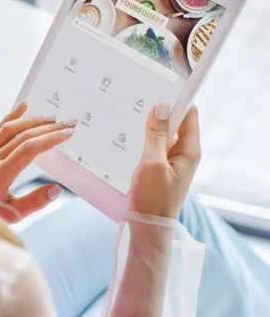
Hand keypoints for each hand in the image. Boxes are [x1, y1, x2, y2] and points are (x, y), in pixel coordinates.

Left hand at [0, 101, 76, 222]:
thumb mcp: (11, 215)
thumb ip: (34, 202)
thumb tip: (56, 189)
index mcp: (0, 174)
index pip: (28, 149)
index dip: (49, 139)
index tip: (67, 133)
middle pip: (23, 136)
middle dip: (48, 128)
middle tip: (69, 122)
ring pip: (10, 129)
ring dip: (32, 121)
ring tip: (51, 118)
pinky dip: (11, 116)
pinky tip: (23, 107)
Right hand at [129, 104, 200, 218]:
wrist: (147, 228)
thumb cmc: (152, 199)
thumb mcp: (152, 163)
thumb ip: (155, 135)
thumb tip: (160, 108)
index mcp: (189, 150)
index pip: (189, 114)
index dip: (176, 100)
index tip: (157, 88)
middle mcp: (183, 154)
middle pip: (174, 123)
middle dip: (158, 112)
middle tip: (137, 102)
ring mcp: (171, 161)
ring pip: (161, 135)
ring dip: (147, 127)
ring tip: (129, 118)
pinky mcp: (159, 169)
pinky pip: (153, 147)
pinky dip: (143, 140)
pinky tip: (127, 138)